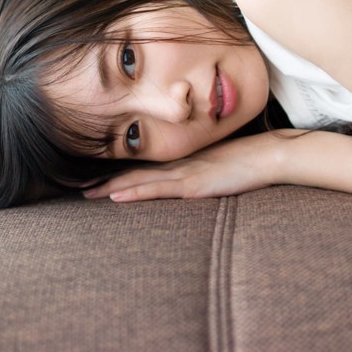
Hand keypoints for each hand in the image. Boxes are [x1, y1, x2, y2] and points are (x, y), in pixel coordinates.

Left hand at [81, 130, 293, 202]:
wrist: (269, 154)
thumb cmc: (251, 161)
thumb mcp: (223, 169)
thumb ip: (208, 174)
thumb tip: (198, 183)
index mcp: (186, 163)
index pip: (148, 170)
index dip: (123, 174)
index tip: (99, 181)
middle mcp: (181, 166)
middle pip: (137, 174)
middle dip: (108, 182)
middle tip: (81, 189)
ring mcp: (186, 174)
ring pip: (141, 181)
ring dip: (113, 188)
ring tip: (89, 195)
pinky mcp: (194, 184)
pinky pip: (158, 189)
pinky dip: (135, 192)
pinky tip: (117, 197)